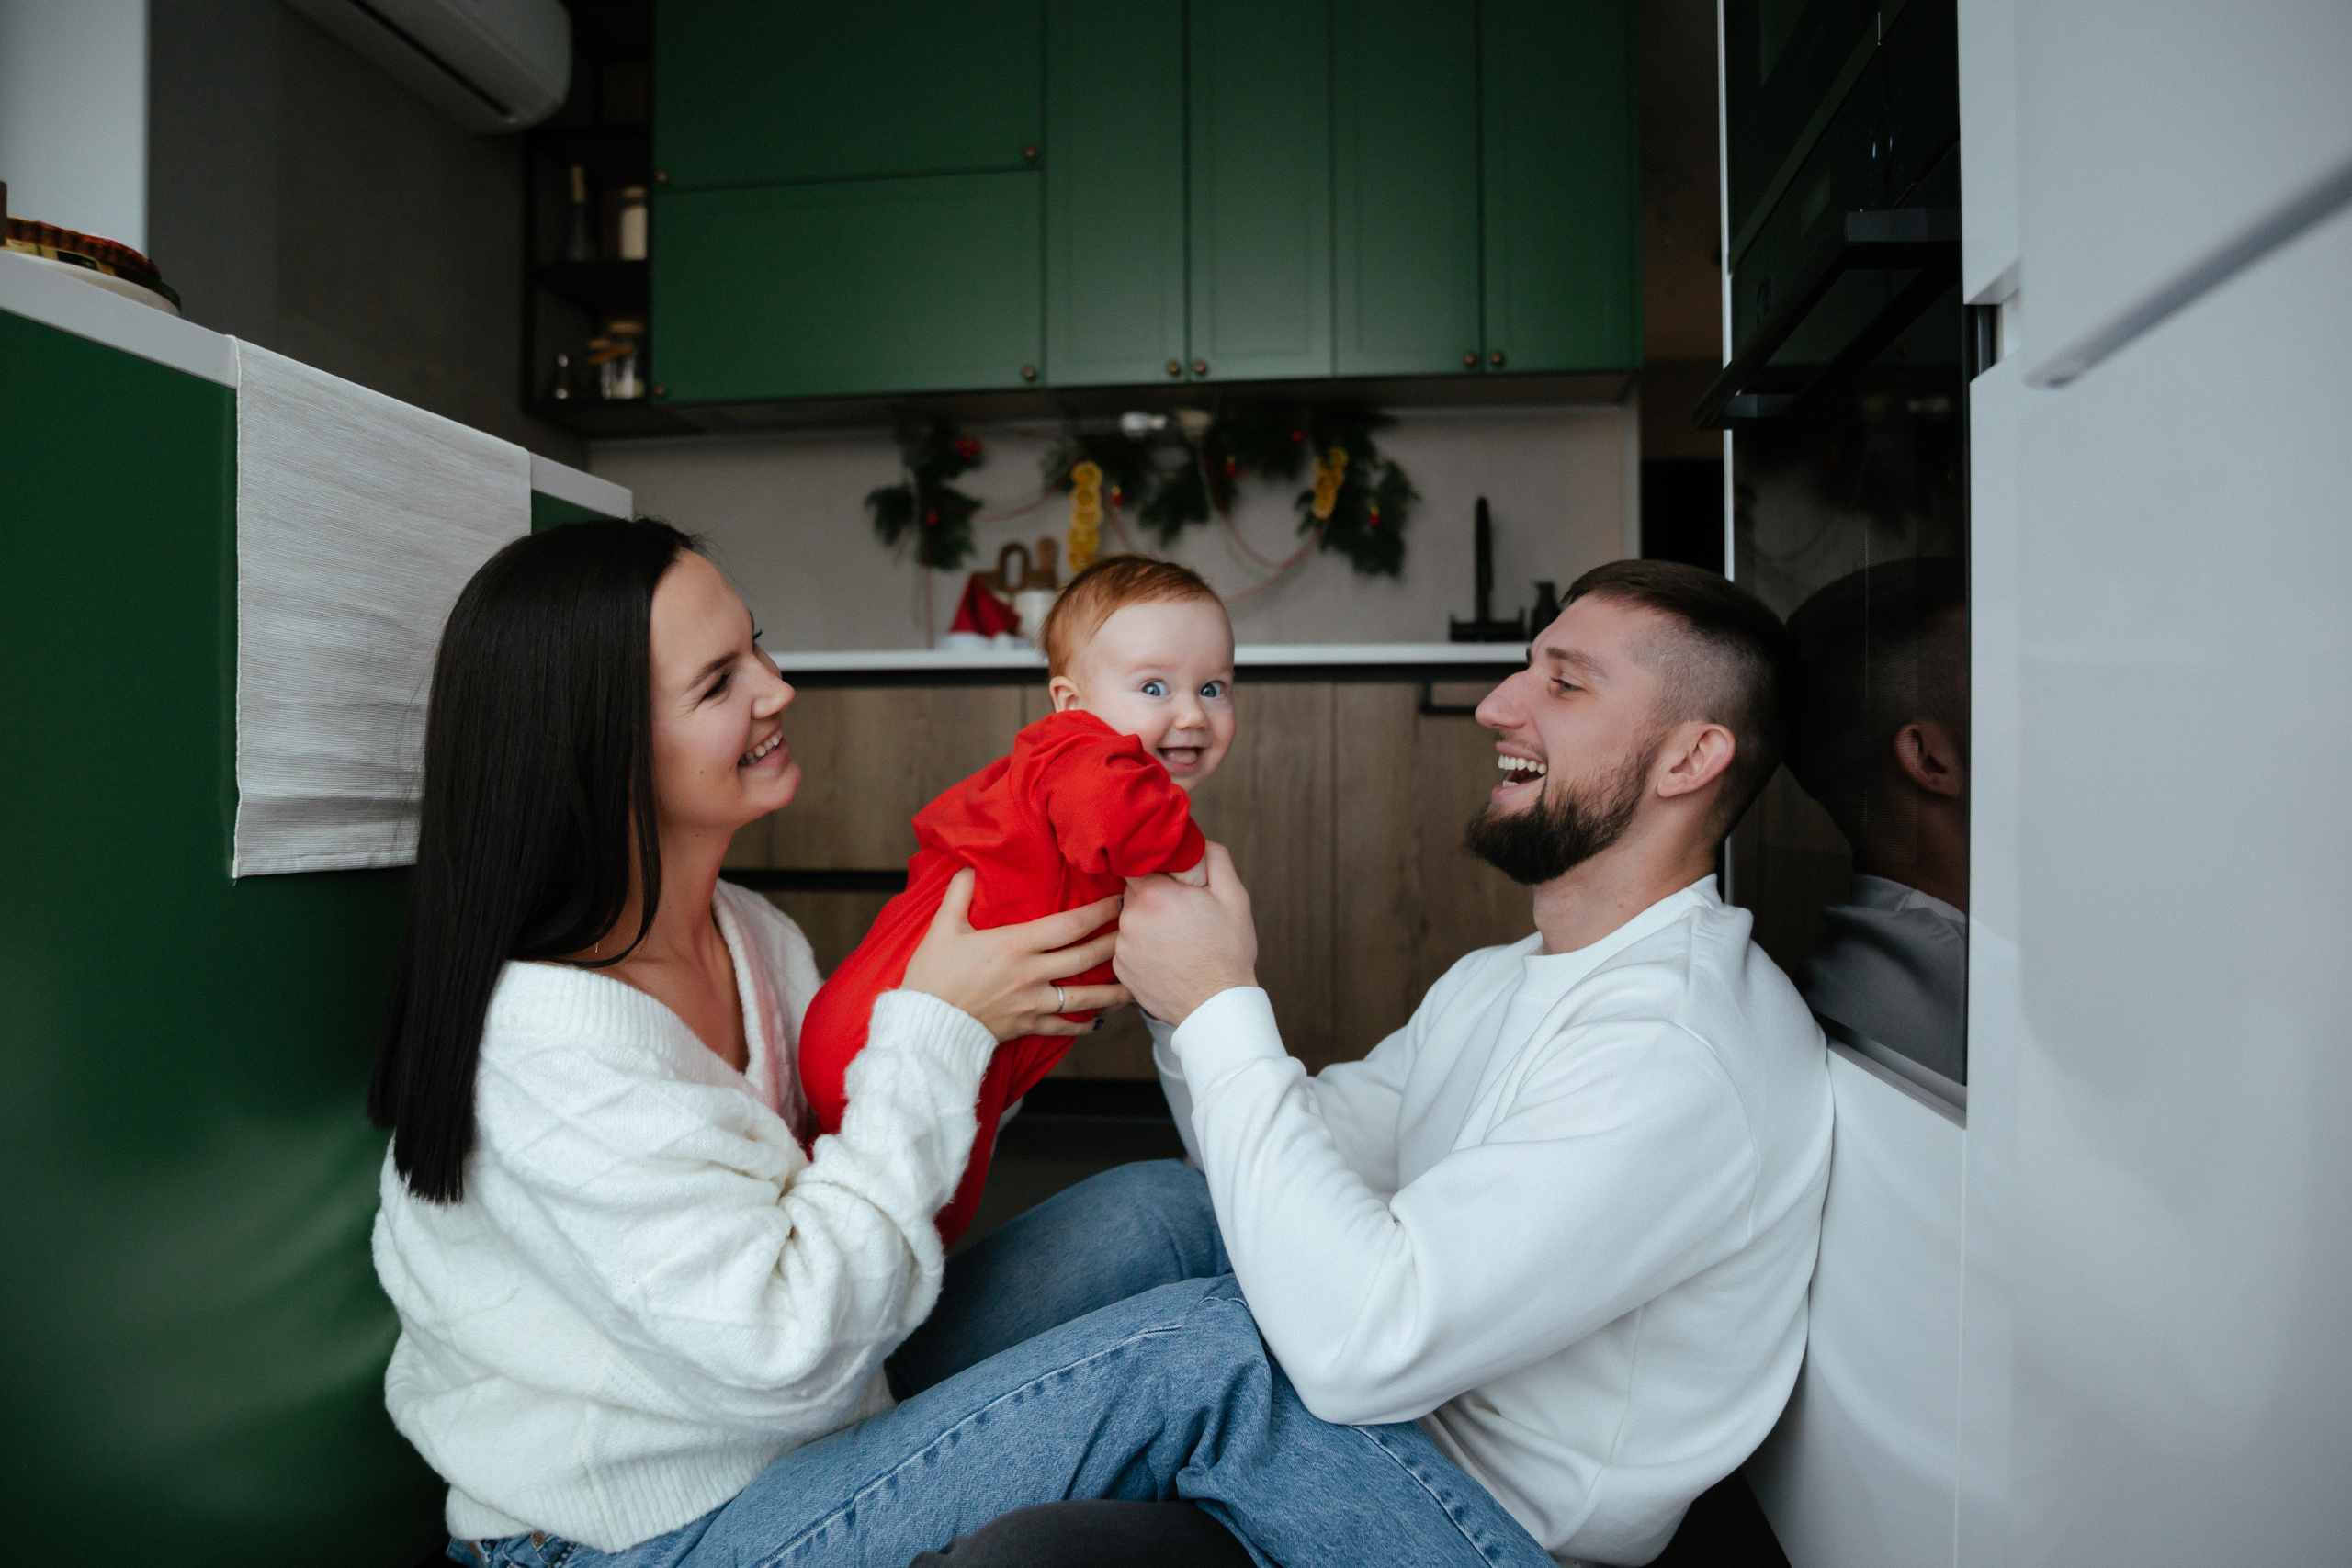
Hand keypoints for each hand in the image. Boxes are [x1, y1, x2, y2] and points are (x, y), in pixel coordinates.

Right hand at [902, 869, 1130, 1041]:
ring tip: (1135, 984)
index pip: (1069, 925)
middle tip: (1139, 932)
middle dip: (1116, 943)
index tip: (1119, 901)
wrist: (925, 1026)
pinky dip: (1085, 1025)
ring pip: (1085, 997)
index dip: (1099, 912)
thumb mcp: (943, 928)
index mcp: (1015, 945)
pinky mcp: (1028, 1026)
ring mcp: (1033, 1003)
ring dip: (1114, 991)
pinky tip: (1099, 1021)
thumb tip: (967, 864)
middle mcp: (1032, 973)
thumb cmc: (932, 976)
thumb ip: (959, 894)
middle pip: (1086, 957)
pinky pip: (1064, 1026)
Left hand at [1115, 842, 1257, 1025]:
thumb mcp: (1234, 898)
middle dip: (1154, 896)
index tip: (1167, 875)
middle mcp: (1130, 919)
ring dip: (1148, 923)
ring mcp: (1122, 947)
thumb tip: (1196, 840)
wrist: (1215, 1008)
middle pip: (1133, 892)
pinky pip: (1127, 947)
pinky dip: (1143, 948)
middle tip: (1181, 911)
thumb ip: (1214, 859)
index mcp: (1154, 896)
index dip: (1153, 866)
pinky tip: (1167, 958)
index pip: (1136, 862)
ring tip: (1177, 940)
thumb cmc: (1227, 952)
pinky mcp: (1120, 970)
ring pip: (1130, 920)